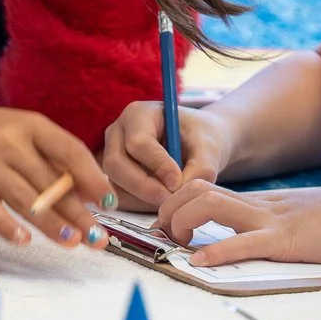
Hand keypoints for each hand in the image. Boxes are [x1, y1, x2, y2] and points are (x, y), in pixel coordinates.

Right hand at [0, 105, 111, 248]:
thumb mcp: (27, 136)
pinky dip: (8, 227)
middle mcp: (9, 142)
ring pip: (25, 199)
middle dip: (77, 212)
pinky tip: (25, 241)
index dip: (92, 177)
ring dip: (51, 224)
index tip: (109, 201)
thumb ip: (56, 162)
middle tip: (98, 236)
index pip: (69, 150)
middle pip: (50, 182)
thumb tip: (91, 195)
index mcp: (32, 126)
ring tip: (73, 241)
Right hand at [99, 101, 229, 209]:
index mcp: (139, 114)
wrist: (198, 146)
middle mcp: (118, 133)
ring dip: (142, 199)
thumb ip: (200, 168)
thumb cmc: (201, 138)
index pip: (138, 142)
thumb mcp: (209, 148)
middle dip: (143, 187)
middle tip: (170, 200)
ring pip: (115, 184)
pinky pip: (119, 197)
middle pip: (116, 164)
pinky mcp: (114, 177)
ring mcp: (111, 155)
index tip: (178, 181)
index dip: (157, 165)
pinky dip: (139, 205)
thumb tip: (179, 191)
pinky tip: (161, 201)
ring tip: (171, 199)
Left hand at [153, 180, 320, 269]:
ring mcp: (272, 220)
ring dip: (182, 223)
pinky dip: (215, 252)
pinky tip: (199, 263)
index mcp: (262, 202)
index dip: (178, 201)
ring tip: (175, 243)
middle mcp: (260, 205)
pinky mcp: (287, 241)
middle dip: (169, 209)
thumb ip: (276, 224)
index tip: (165, 222)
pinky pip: (243, 242)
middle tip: (162, 233)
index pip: (206, 186)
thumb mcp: (302, 218)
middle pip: (197, 189)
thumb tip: (252, 240)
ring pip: (210, 205)